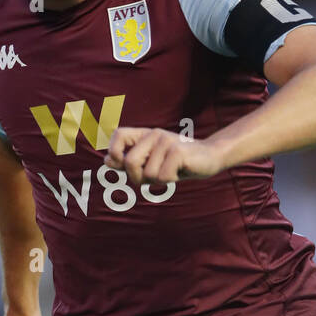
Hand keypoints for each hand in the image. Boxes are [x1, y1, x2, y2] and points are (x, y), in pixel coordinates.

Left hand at [103, 127, 223, 185]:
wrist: (209, 157)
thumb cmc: (177, 162)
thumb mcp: (152, 161)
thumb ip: (130, 161)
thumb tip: (106, 161)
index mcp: (145, 135)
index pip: (118, 135)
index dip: (114, 152)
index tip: (120, 164)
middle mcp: (154, 134)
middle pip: (130, 162)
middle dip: (138, 178)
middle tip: (153, 177)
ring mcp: (166, 141)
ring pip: (148, 174)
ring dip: (158, 181)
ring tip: (170, 172)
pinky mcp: (178, 151)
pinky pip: (162, 177)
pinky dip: (169, 181)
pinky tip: (179, 172)